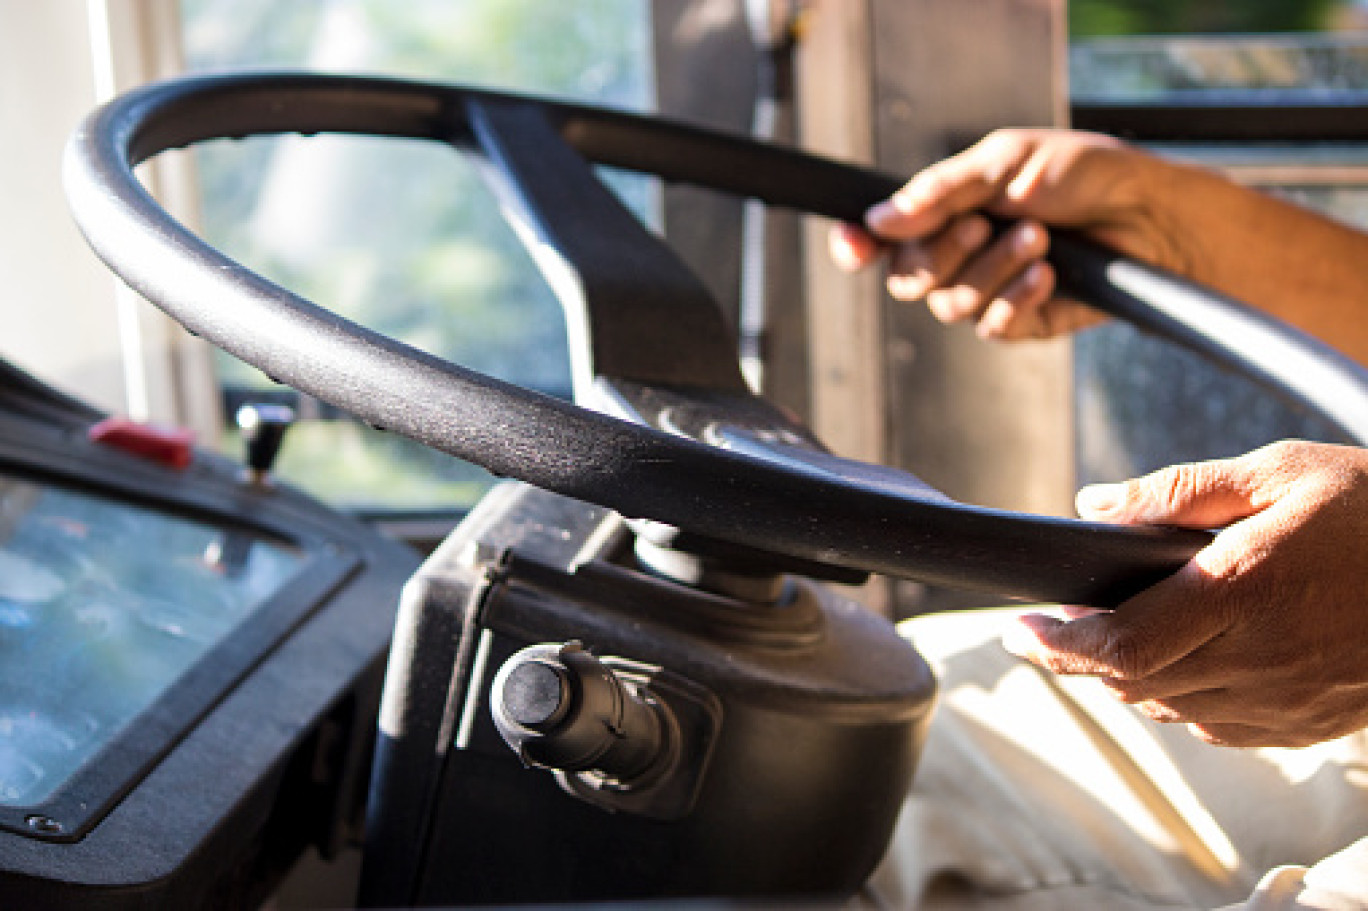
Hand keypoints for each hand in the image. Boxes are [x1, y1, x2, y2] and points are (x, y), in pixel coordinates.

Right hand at [829, 129, 1190, 339]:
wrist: (1150, 214)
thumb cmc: (1084, 174)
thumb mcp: (1004, 161)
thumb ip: (939, 193)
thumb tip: (878, 220)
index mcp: (945, 209)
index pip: (881, 239)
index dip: (857, 246)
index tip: (853, 245)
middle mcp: (958, 253)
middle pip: (907, 278)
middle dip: (944, 252)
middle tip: (985, 222)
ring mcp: (986, 290)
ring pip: (948, 305)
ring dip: (993, 268)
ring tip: (1039, 237)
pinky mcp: (1019, 321)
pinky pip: (991, 327)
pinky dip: (1018, 297)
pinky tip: (1049, 273)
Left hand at [1002, 440, 1367, 748]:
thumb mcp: (1279, 472)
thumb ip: (1178, 491)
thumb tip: (1093, 505)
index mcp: (1242, 591)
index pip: (1119, 644)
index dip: (1057, 643)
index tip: (1021, 625)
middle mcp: (1260, 658)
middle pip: (1132, 684)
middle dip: (1076, 660)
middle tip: (1044, 630)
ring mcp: (1289, 700)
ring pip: (1170, 710)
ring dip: (1123, 680)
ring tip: (1102, 639)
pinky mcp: (1312, 723)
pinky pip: (1220, 729)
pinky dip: (1177, 702)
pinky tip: (1175, 667)